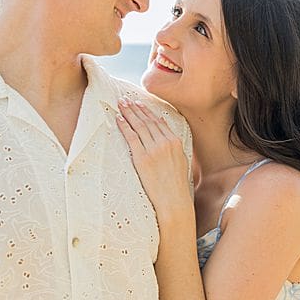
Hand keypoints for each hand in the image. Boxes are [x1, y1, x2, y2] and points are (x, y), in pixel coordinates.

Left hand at [115, 98, 192, 226]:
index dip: (147, 111)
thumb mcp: (181, 161)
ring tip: (121, 104)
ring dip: (129, 113)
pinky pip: (131, 137)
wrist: (173, 199)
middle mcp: (165, 142)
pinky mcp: (142, 158)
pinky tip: (119, 119)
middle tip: (126, 99)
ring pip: (139, 126)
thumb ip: (173, 147)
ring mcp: (153, 149)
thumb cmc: (176, 185)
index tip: (140, 103)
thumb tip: (167, 136)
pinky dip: (125, 126)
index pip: (159, 122)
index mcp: (175, 142)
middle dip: (135, 108)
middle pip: (147, 120)